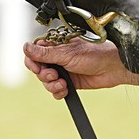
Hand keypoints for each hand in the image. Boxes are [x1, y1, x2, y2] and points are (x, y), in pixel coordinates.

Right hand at [23, 39, 138, 99]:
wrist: (112, 68)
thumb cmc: (94, 54)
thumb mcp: (66, 53)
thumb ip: (45, 53)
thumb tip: (26, 47)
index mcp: (55, 45)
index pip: (34, 53)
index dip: (32, 62)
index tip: (37, 67)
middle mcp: (57, 57)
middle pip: (38, 70)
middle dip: (44, 75)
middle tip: (54, 74)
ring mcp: (63, 70)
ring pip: (46, 82)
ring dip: (52, 85)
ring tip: (63, 83)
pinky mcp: (69, 83)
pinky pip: (55, 91)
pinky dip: (58, 92)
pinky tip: (66, 89)